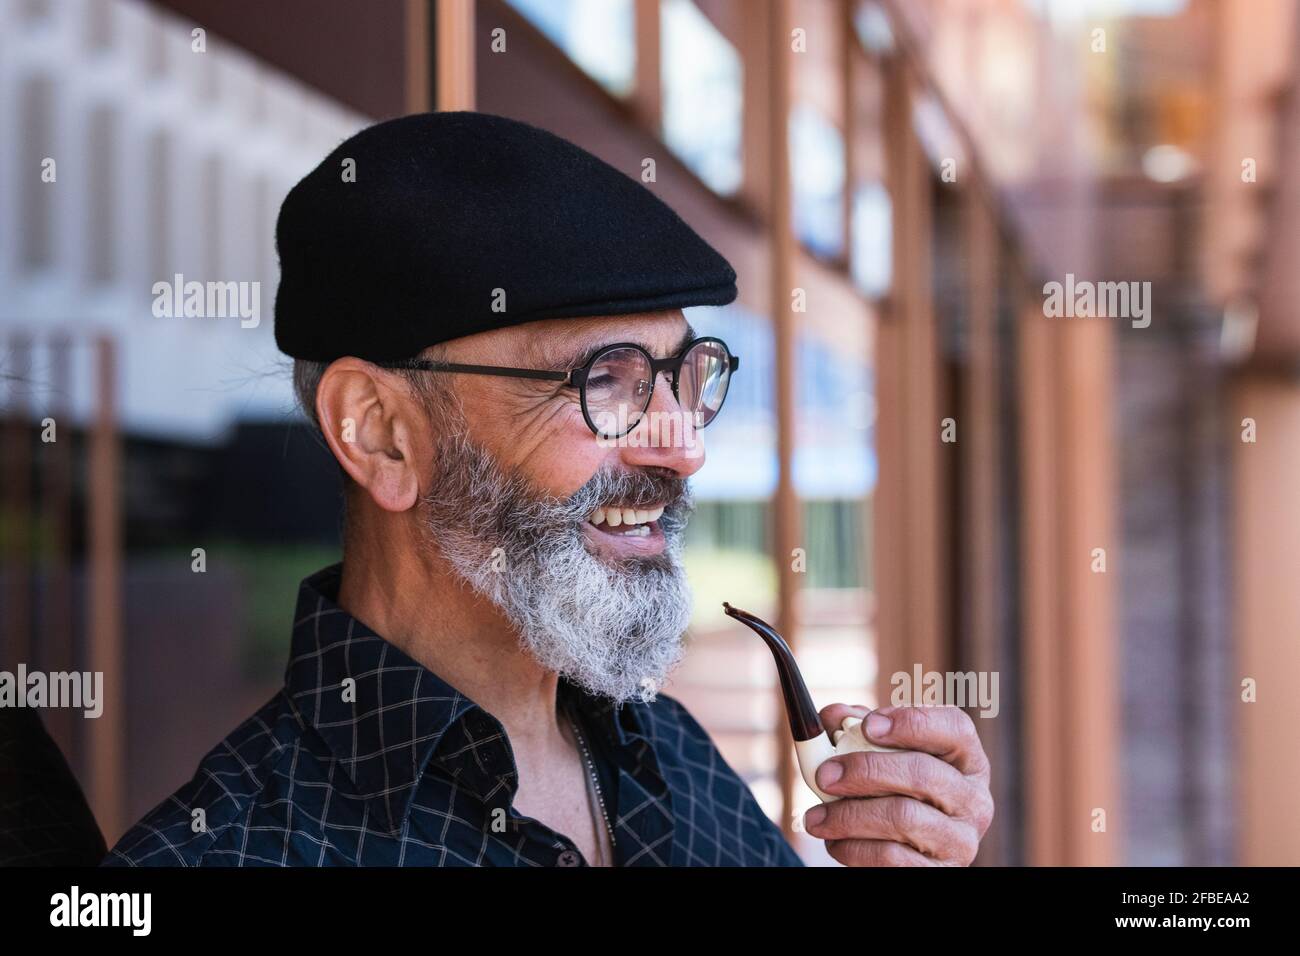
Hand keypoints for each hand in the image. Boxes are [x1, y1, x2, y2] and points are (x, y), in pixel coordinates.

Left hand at [802, 704, 993, 865]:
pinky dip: (854, 848)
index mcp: (967, 759)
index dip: (911, 722)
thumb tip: (832, 716)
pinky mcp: (941, 873)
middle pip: (923, 772)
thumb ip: (857, 729)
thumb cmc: (893, 791)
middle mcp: (974, 799)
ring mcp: (961, 840)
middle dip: (866, 770)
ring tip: (817, 817)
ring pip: (903, 817)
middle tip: (825, 775)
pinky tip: (835, 841)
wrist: (906, 853)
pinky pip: (892, 857)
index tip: (867, 725)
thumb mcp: (883, 755)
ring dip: (849, 815)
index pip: (954, 728)